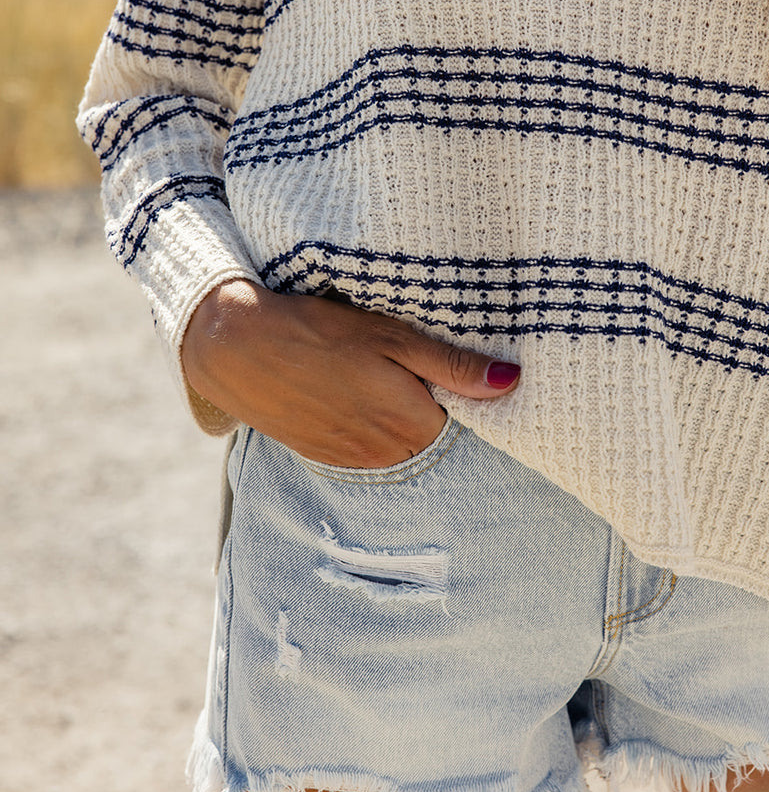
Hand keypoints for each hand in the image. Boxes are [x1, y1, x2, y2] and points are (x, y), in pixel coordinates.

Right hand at [180, 280, 519, 466]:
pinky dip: (371, 423)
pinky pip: (366, 446)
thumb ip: (451, 366)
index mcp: (410, 426)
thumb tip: (510, 383)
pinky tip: (356, 389)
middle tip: (425, 364)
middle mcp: (385, 455)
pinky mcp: (324, 455)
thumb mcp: (391, 337)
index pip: (466, 423)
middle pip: (433, 435)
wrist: (235, 348)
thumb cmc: (318, 331)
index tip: (465, 367)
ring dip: (401, 414)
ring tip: (385, 374)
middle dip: (437, 405)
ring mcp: (352, 460)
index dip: (468, 394)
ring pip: (400, 442)